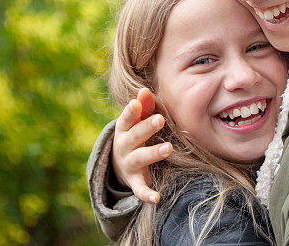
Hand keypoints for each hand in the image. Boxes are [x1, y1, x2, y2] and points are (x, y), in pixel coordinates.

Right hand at [112, 88, 172, 203]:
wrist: (119, 164)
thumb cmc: (134, 135)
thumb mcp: (135, 121)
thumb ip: (143, 106)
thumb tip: (145, 90)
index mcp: (123, 129)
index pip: (126, 118)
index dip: (131, 111)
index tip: (137, 103)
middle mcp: (123, 146)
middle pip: (135, 136)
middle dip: (146, 128)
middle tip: (160, 119)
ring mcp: (129, 164)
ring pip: (140, 158)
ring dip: (153, 153)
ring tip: (169, 148)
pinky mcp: (135, 181)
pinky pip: (140, 189)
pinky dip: (147, 194)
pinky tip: (157, 198)